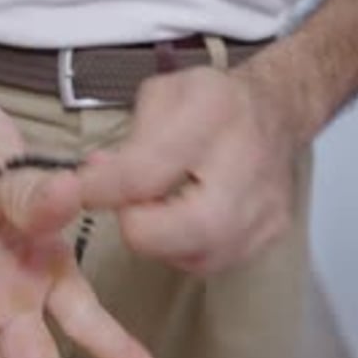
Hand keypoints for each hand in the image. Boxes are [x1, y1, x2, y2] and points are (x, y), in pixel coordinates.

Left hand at [73, 64, 299, 274]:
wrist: (277, 111)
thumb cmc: (209, 101)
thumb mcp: (161, 95)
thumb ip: (127, 139)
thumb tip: (93, 181)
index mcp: (211, 115)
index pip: (142, 174)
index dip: (101, 190)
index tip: (81, 191)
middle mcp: (244, 167)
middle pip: (174, 232)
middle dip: (136, 224)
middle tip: (128, 204)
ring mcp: (263, 210)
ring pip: (190, 257)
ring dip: (161, 239)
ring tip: (160, 205)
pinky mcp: (270, 236)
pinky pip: (211, 261)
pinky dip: (186, 247)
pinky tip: (185, 216)